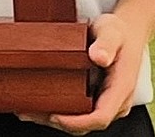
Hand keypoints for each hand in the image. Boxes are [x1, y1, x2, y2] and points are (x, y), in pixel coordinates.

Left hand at [17, 14, 143, 134]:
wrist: (126, 33)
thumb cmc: (119, 33)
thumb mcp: (112, 30)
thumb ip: (107, 43)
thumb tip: (99, 57)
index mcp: (122, 88)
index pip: (101, 117)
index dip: (77, 122)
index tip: (55, 116)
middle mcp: (116, 101)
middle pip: (87, 124)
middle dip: (58, 122)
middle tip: (31, 112)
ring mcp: (106, 102)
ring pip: (81, 121)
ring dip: (54, 119)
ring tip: (28, 110)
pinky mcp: (97, 100)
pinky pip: (80, 112)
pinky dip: (59, 111)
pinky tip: (39, 104)